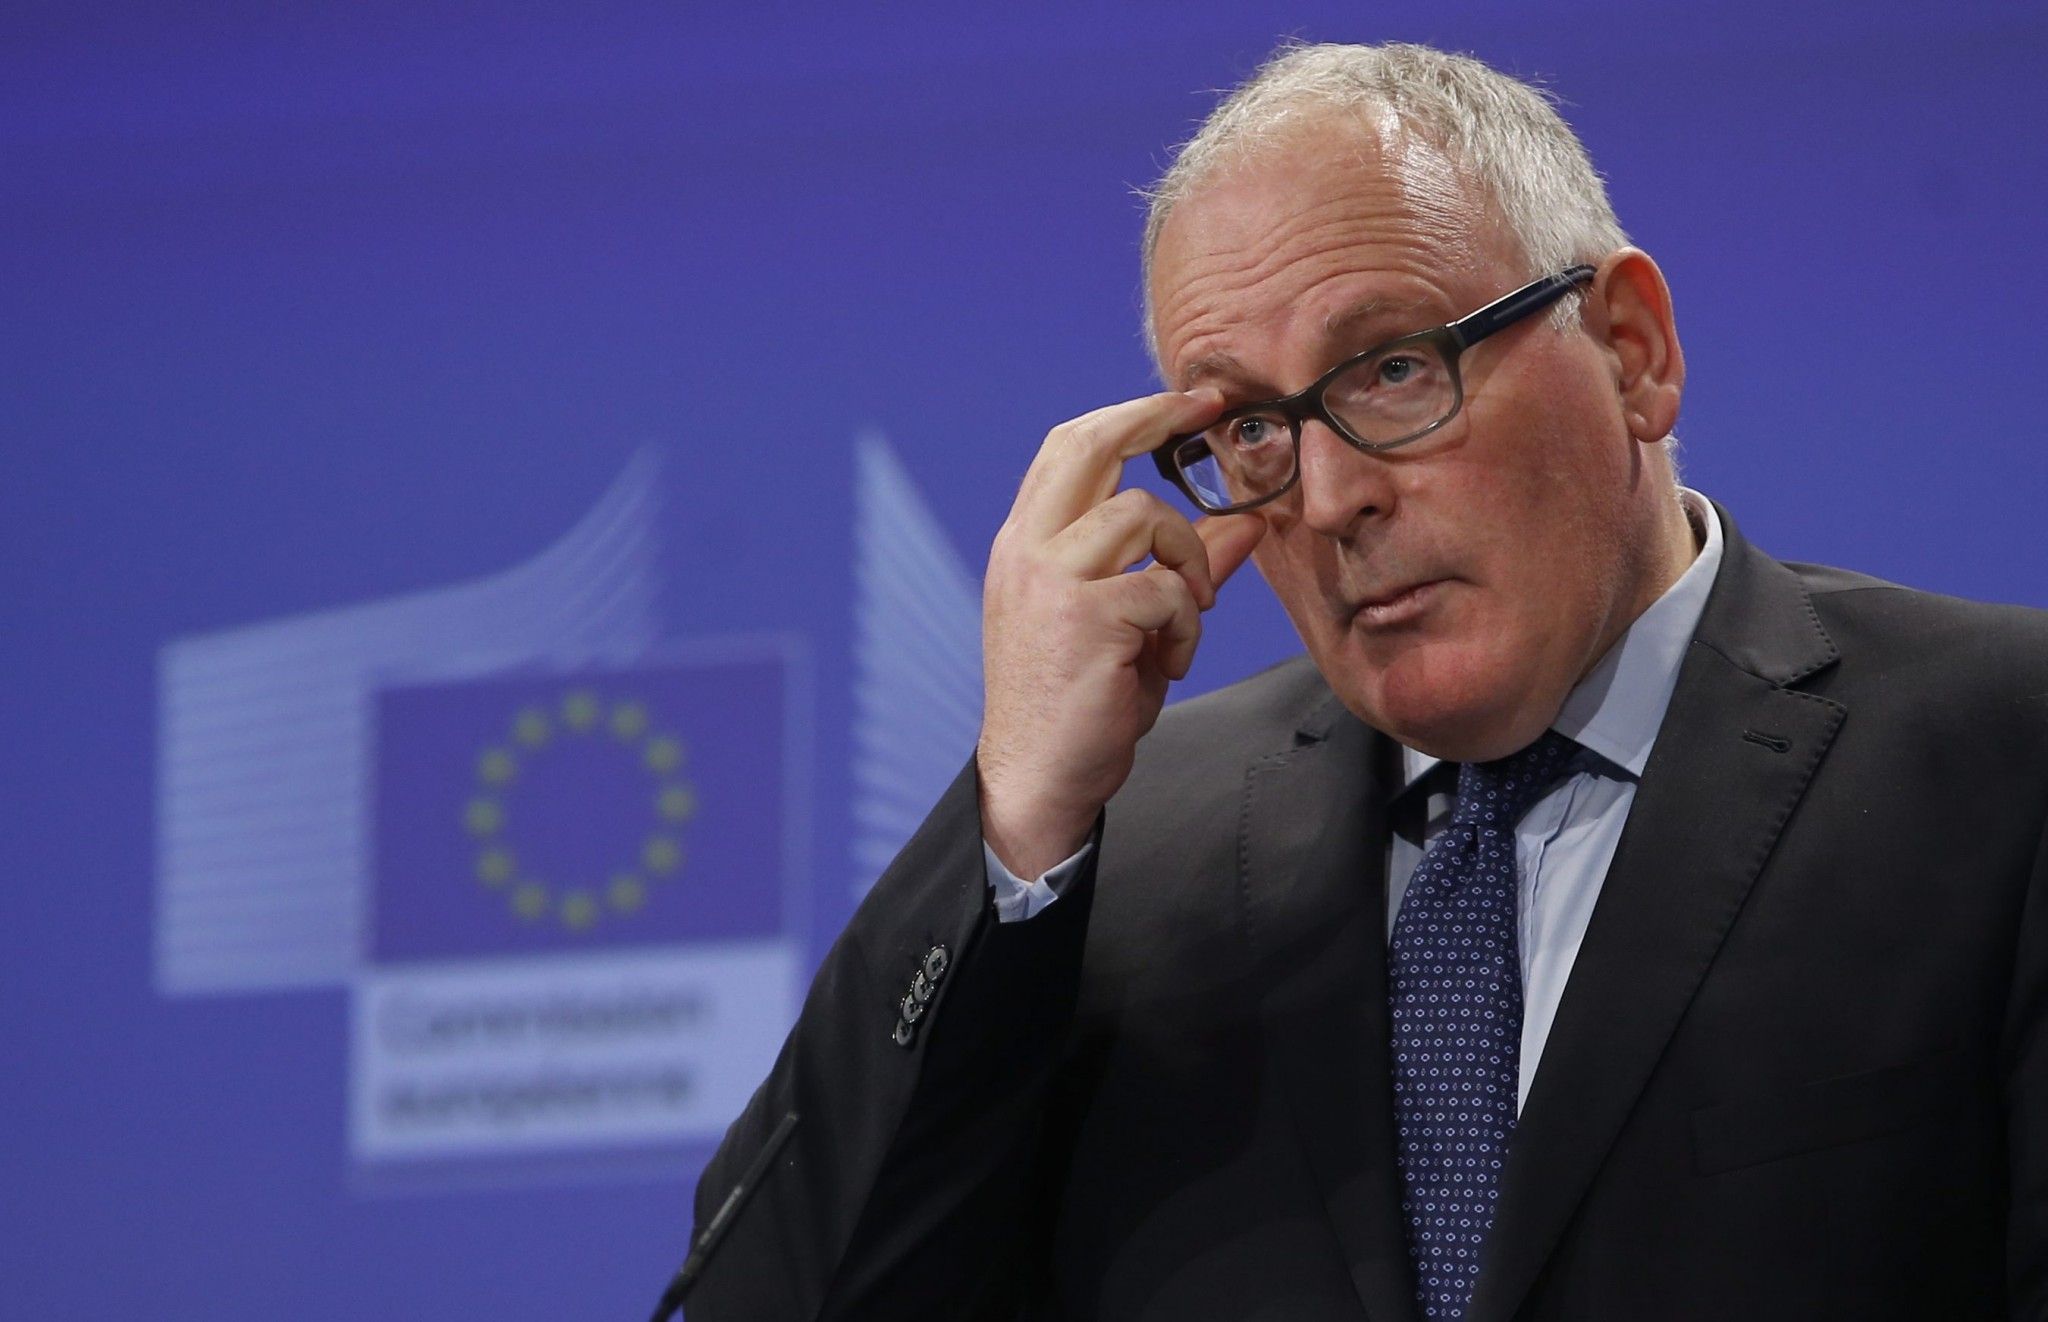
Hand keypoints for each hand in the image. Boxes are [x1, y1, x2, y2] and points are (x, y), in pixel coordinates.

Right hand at [977, 389, 1267, 879]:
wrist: (1038, 779)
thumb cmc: (1080, 702)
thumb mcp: (1134, 624)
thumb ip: (1182, 568)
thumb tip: (1245, 522)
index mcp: (1026, 543)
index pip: (1070, 446)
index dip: (1131, 414)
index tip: (1188, 402)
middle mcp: (1028, 549)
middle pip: (1091, 443)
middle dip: (1155, 415)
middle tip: (1209, 411)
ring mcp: (1051, 579)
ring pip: (1144, 515)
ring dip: (1187, 562)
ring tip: (1185, 617)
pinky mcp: (1084, 616)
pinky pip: (1167, 589)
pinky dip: (1184, 626)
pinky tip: (1169, 662)